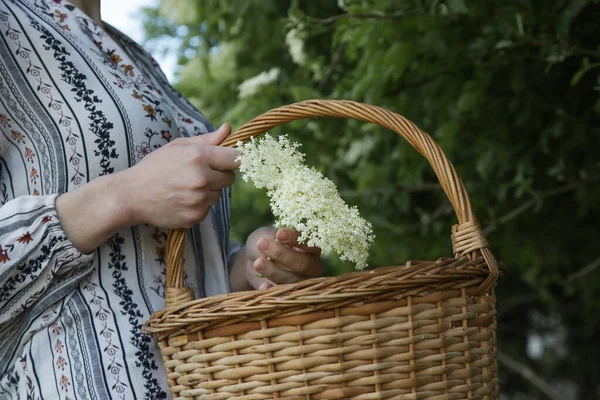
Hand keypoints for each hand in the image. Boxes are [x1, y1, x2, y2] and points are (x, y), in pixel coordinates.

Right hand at [56, 123, 238, 253]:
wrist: (132, 195)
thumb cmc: (155, 166)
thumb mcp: (178, 147)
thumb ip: (207, 139)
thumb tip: (228, 128)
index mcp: (199, 157)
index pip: (236, 158)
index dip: (234, 159)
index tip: (229, 160)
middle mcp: (201, 179)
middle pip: (230, 178)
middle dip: (220, 175)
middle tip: (200, 173)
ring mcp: (199, 200)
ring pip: (219, 194)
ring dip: (209, 190)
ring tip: (186, 186)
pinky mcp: (196, 216)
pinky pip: (208, 208)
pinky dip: (199, 204)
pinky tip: (182, 198)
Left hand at [245, 227, 323, 289]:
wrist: (254, 257)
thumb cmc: (267, 240)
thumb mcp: (267, 234)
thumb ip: (270, 239)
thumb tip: (270, 248)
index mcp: (312, 248)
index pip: (309, 243)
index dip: (295, 239)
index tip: (279, 234)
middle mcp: (312, 266)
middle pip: (303, 264)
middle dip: (282, 254)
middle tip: (262, 244)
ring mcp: (302, 282)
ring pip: (293, 280)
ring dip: (274, 271)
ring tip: (258, 262)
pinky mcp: (288, 294)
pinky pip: (283, 295)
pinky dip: (272, 290)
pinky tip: (263, 285)